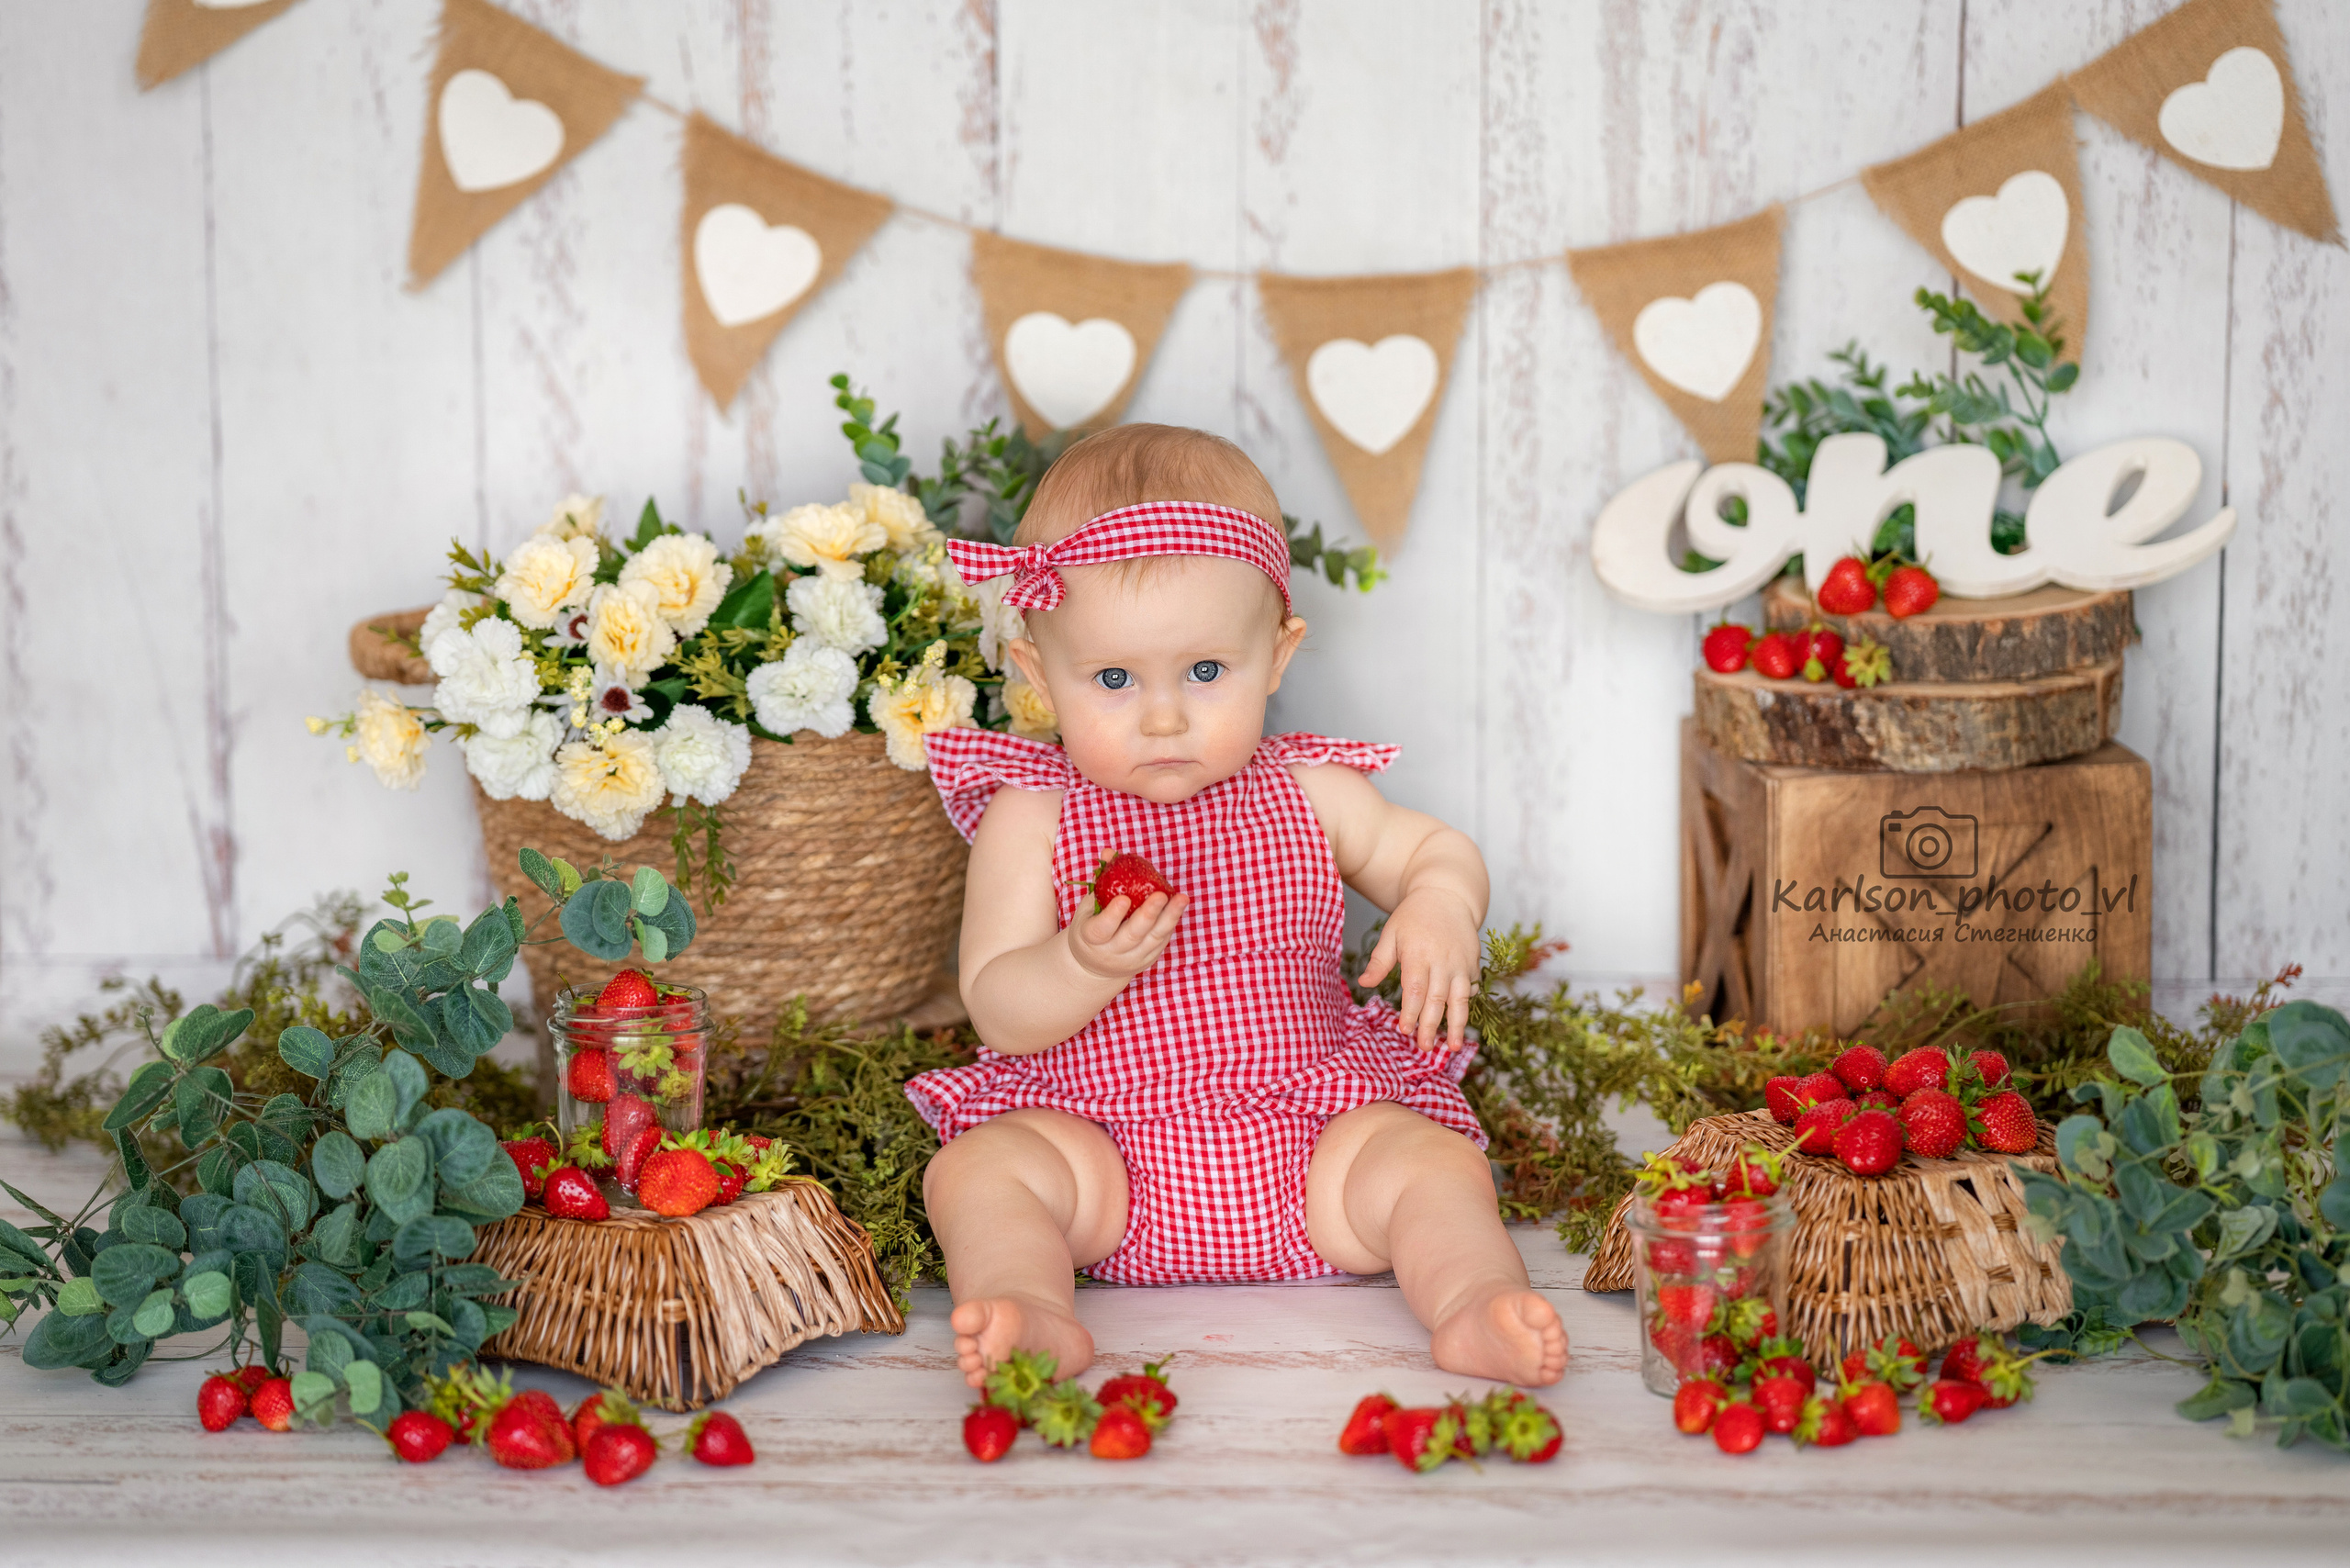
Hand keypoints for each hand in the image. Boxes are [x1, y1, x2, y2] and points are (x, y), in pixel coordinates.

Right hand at [1065, 891, 1188, 981]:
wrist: (1094, 965)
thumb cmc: (1091, 926)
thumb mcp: (1088, 906)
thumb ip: (1101, 881)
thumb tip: (1109, 852)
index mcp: (1089, 939)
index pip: (1101, 930)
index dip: (1113, 915)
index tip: (1125, 898)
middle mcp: (1110, 953)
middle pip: (1132, 935)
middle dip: (1148, 914)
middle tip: (1161, 895)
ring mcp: (1130, 959)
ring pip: (1152, 939)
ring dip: (1169, 918)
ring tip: (1182, 898)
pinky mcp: (1147, 960)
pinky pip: (1161, 941)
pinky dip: (1170, 923)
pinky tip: (1178, 906)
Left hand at [1358, 887, 1478, 1050]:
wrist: (1446, 895)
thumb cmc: (1413, 916)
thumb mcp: (1391, 933)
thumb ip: (1380, 961)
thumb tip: (1364, 984)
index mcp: (1419, 953)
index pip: (1415, 989)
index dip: (1411, 1012)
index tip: (1404, 1030)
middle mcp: (1443, 960)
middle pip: (1437, 999)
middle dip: (1430, 1025)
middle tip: (1423, 1047)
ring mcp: (1461, 963)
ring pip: (1460, 999)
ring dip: (1456, 1025)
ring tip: (1451, 1047)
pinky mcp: (1473, 964)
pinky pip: (1471, 989)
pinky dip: (1467, 1007)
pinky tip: (1461, 1024)